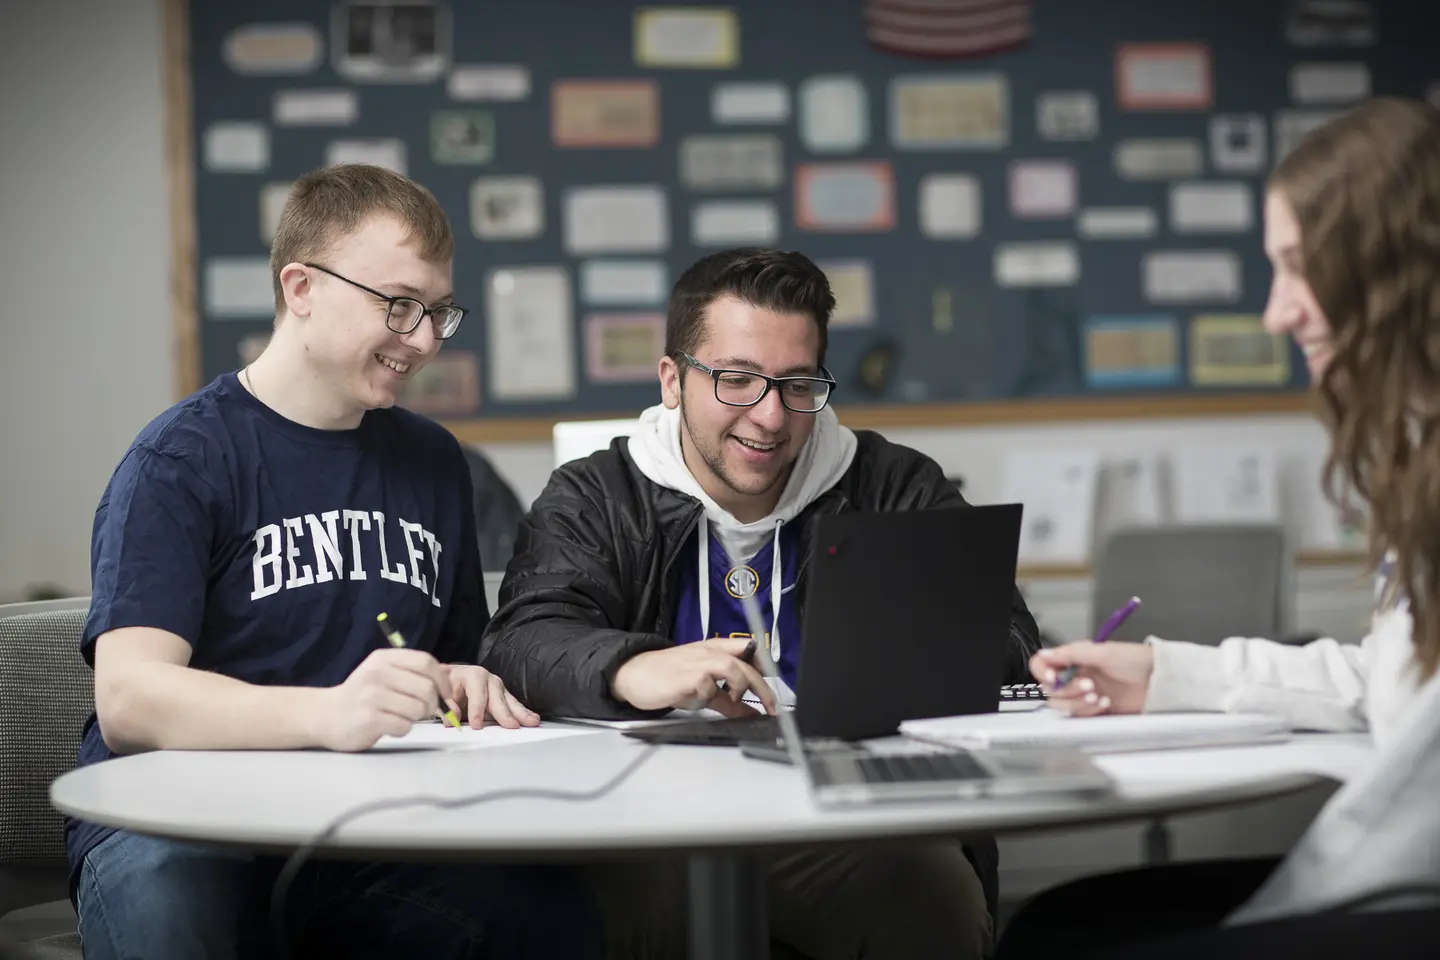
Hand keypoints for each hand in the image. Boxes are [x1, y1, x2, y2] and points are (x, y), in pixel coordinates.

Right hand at [321, 648, 455, 751]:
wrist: (325, 715)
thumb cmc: (362, 695)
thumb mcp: (382, 673)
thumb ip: (411, 673)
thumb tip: (446, 687)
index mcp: (383, 658)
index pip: (426, 662)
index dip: (442, 680)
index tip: (446, 694)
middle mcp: (377, 673)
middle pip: (427, 688)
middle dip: (432, 703)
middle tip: (422, 711)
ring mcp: (371, 696)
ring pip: (418, 709)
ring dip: (416, 718)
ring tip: (400, 716)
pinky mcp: (369, 720)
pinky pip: (404, 726)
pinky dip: (402, 729)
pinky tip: (388, 726)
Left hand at [446, 664, 538, 728]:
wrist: (449, 680)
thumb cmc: (446, 686)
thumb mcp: (440, 693)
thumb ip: (446, 705)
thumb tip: (454, 717)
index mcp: (471, 675)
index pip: (477, 692)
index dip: (476, 709)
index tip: (476, 725)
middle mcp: (488, 679)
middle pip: (497, 696)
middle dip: (504, 712)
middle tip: (511, 725)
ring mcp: (498, 687)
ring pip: (509, 700)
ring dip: (520, 712)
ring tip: (532, 722)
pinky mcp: (503, 697)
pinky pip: (513, 705)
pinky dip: (522, 713)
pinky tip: (532, 719)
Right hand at [611, 638, 776, 717]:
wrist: (634, 674)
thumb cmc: (667, 676)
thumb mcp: (702, 685)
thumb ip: (726, 698)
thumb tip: (750, 712)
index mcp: (713, 649)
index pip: (748, 649)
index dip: (765, 666)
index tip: (773, 688)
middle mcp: (708, 652)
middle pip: (745, 663)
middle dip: (762, 688)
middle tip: (772, 708)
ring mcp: (697, 662)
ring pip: (732, 668)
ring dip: (738, 687)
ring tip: (733, 700)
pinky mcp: (685, 677)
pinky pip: (706, 687)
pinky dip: (707, 697)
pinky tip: (695, 700)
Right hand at [1030, 641, 1155, 716]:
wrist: (1161, 680)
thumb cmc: (1135, 661)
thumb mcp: (1102, 652)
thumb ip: (1071, 654)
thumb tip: (1043, 655)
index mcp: (1073, 658)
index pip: (1043, 665)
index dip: (1043, 673)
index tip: (1055, 679)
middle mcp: (1075, 676)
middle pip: (1051, 689)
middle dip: (1068, 689)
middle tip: (1089, 684)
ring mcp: (1084, 694)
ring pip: (1063, 705)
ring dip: (1077, 702)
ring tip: (1098, 695)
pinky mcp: (1095, 710)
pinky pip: (1079, 716)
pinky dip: (1089, 711)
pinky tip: (1105, 703)